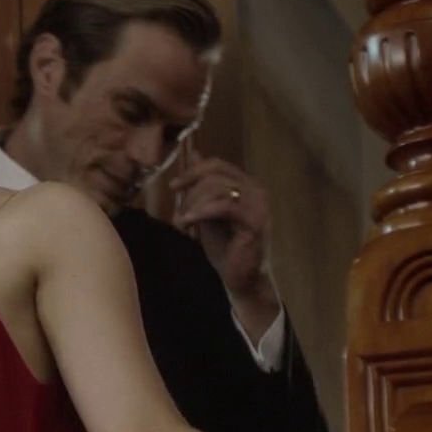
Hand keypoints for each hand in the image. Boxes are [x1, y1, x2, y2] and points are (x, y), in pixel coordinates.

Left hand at [169, 154, 279, 331]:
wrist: (240, 276)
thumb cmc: (224, 246)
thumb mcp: (207, 210)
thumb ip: (203, 185)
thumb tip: (194, 154)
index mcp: (246, 184)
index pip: (217, 164)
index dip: (192, 171)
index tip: (173, 186)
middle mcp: (256, 189)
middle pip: (214, 175)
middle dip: (189, 193)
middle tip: (178, 215)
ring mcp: (258, 204)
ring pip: (216, 189)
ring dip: (192, 205)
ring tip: (182, 223)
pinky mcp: (255, 221)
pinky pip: (224, 206)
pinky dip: (201, 212)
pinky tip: (188, 223)